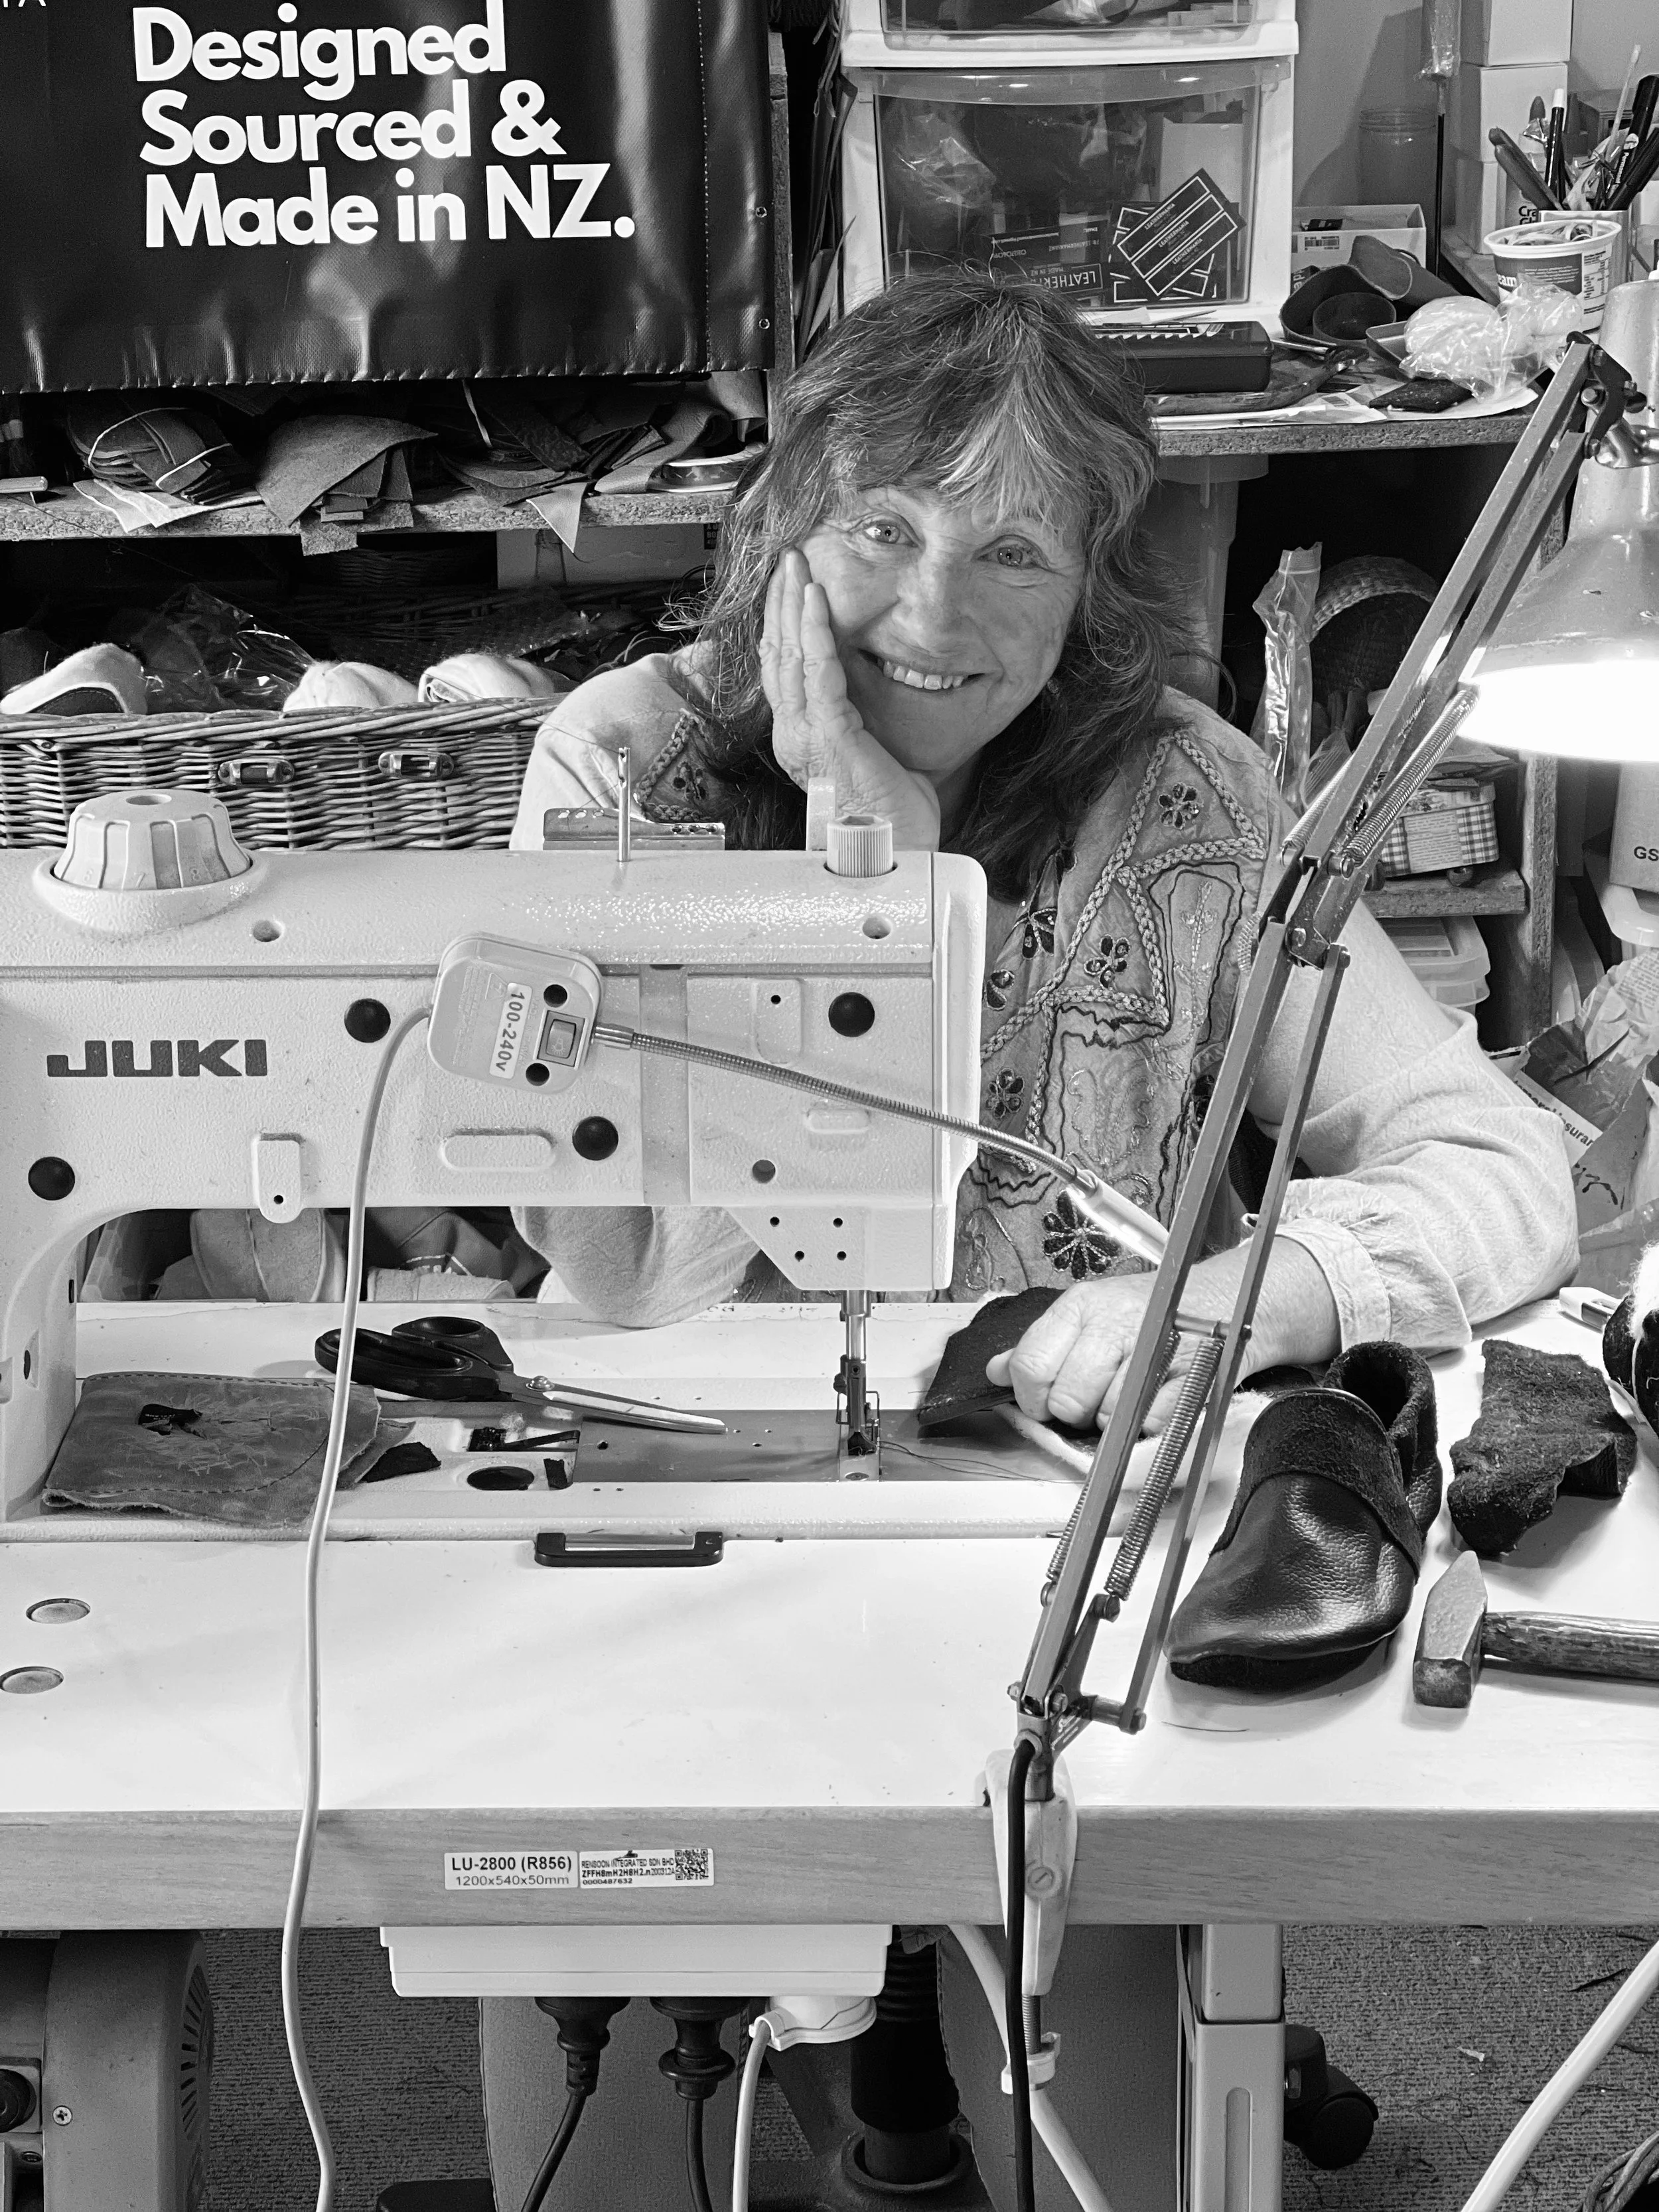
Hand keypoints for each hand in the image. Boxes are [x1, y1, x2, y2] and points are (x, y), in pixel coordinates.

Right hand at [759, 548, 939, 849]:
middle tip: (789, 561)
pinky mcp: (831, 735)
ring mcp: (808, 736)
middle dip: (782, 602)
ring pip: (791, 657)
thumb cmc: (889, 817)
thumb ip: (860, 726)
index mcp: (800, 740)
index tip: (789, 590)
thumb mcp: (871, 757)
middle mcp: (795, 736)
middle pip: (778, 655)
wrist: (892, 853)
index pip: (783, 671)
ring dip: (794, 605)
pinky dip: (817, 632)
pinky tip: (816, 600)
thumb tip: (871, 700)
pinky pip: (818, 673)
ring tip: (796, 566)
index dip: (783, 625)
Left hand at [986, 1274, 1201, 1433]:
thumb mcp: (1087, 1313)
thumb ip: (1040, 1344)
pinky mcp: (1189, 1375)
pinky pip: (1150, 1423)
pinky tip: (1152, 1398)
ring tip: (1125, 1394)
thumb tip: (995, 1370)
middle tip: (1090, 1400)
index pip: (1030, 1365)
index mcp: (1080, 1306)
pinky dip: (1148, 1422)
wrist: (1221, 1300)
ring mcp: (1153, 1349)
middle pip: (1066, 1399)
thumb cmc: (1148, 1311)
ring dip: (1113, 1419)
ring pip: (1106, 1416)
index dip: (1030, 1396)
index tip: (1043, 1401)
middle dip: (1073, 1413)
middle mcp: (1113, 1323)